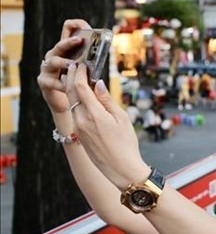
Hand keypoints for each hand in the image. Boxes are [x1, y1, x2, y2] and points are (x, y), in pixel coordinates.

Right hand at [37, 19, 90, 113]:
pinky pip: (52, 81)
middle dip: (70, 42)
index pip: (68, 29)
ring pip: (53, 61)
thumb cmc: (80, 85)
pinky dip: (61, 84)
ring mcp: (47, 68)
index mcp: (67, 49)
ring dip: (64, 62)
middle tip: (80, 40)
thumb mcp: (88, 70)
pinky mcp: (44, 81)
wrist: (70, 104)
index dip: (76, 25)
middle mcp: (55, 55)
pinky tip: (68, 86)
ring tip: (73, 64)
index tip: (87, 27)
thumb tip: (104, 51)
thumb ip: (92, 60)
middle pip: (60, 44)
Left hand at [65, 61, 149, 188]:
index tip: (82, 64)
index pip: (81, 88)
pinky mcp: (78, 134)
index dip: (80, 74)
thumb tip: (98, 84)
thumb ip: (107, 100)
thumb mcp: (122, 119)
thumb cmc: (126, 144)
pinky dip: (76, 101)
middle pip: (71, 93)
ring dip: (72, 88)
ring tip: (77, 78)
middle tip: (75, 66)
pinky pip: (74, 112)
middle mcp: (82, 121)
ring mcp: (78, 128)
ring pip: (71, 102)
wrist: (121, 169)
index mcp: (94, 115)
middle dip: (72, 77)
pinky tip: (81, 97)